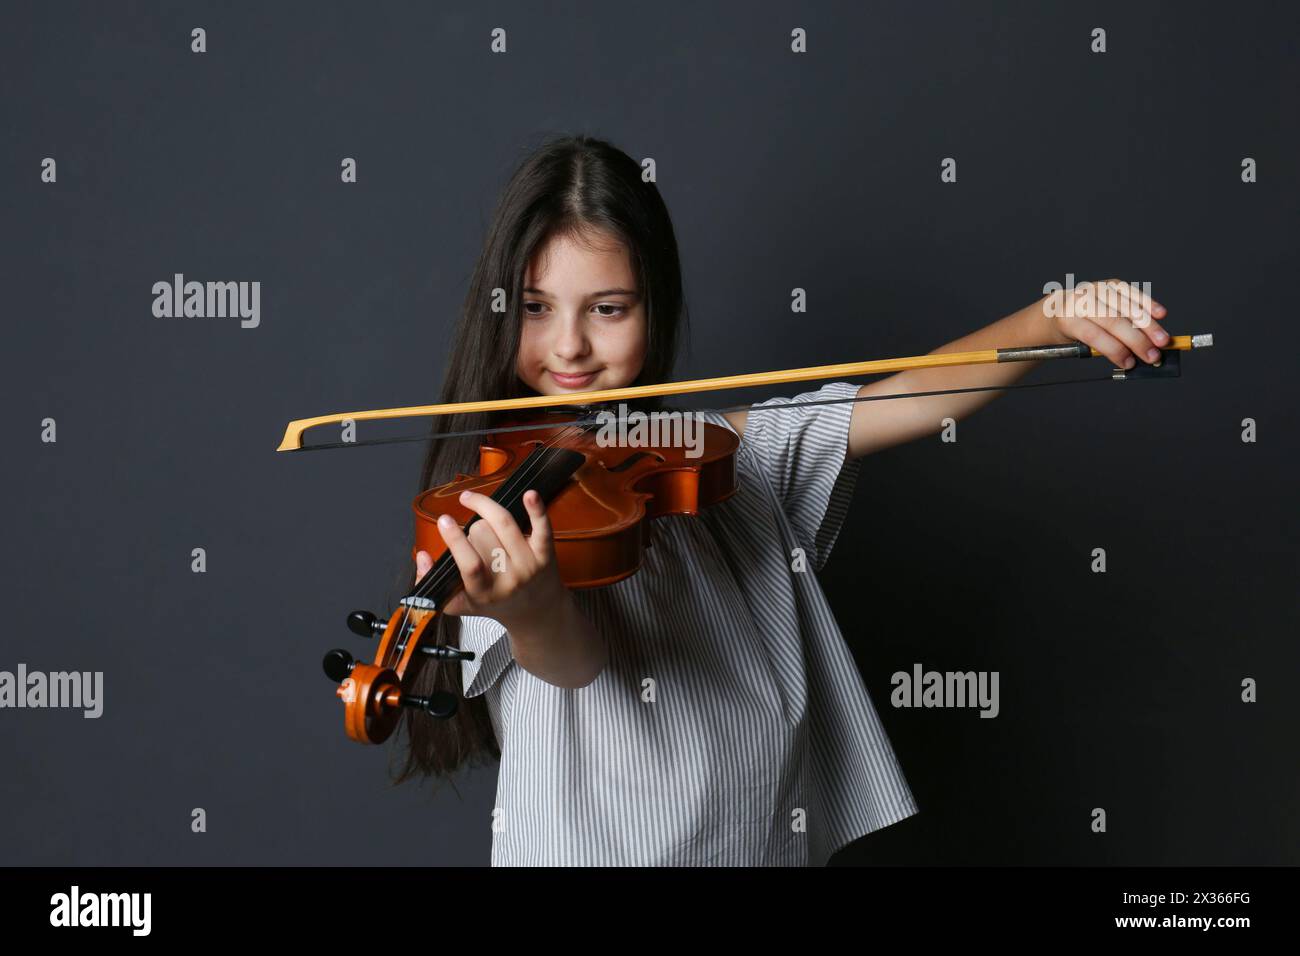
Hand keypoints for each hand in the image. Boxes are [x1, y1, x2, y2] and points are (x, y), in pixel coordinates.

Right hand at [415, 489, 566, 629]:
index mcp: (484, 593)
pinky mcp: (545, 554)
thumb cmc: (497, 605)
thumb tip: (422, 557)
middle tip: (474, 539)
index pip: (471, 564)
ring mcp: (529, 565)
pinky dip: (536, 510)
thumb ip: (432, 582)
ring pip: (504, 523)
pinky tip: (529, 494)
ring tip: (474, 503)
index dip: (456, 539)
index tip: (444, 520)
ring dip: (486, 507)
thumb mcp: (459, 604)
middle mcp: (509, 579)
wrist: (537, 613)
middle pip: (483, 534)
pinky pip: (542, 527)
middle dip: (472, 529)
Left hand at [1039, 279, 1169, 368]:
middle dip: (1137, 340)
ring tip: (1163, 340)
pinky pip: (1132, 293)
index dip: (1114, 350)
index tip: (1130, 363)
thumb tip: (1134, 359)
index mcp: (1068, 319)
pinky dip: (1148, 304)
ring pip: (1126, 307)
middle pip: (1114, 321)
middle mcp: (1082, 301)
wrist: (1061, 308)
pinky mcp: (1110, 284)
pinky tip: (1161, 314)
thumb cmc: (1071, 330)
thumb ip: (1101, 349)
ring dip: (1148, 325)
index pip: (1094, 335)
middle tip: (1153, 355)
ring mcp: (1097, 289)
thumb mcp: (1077, 344)